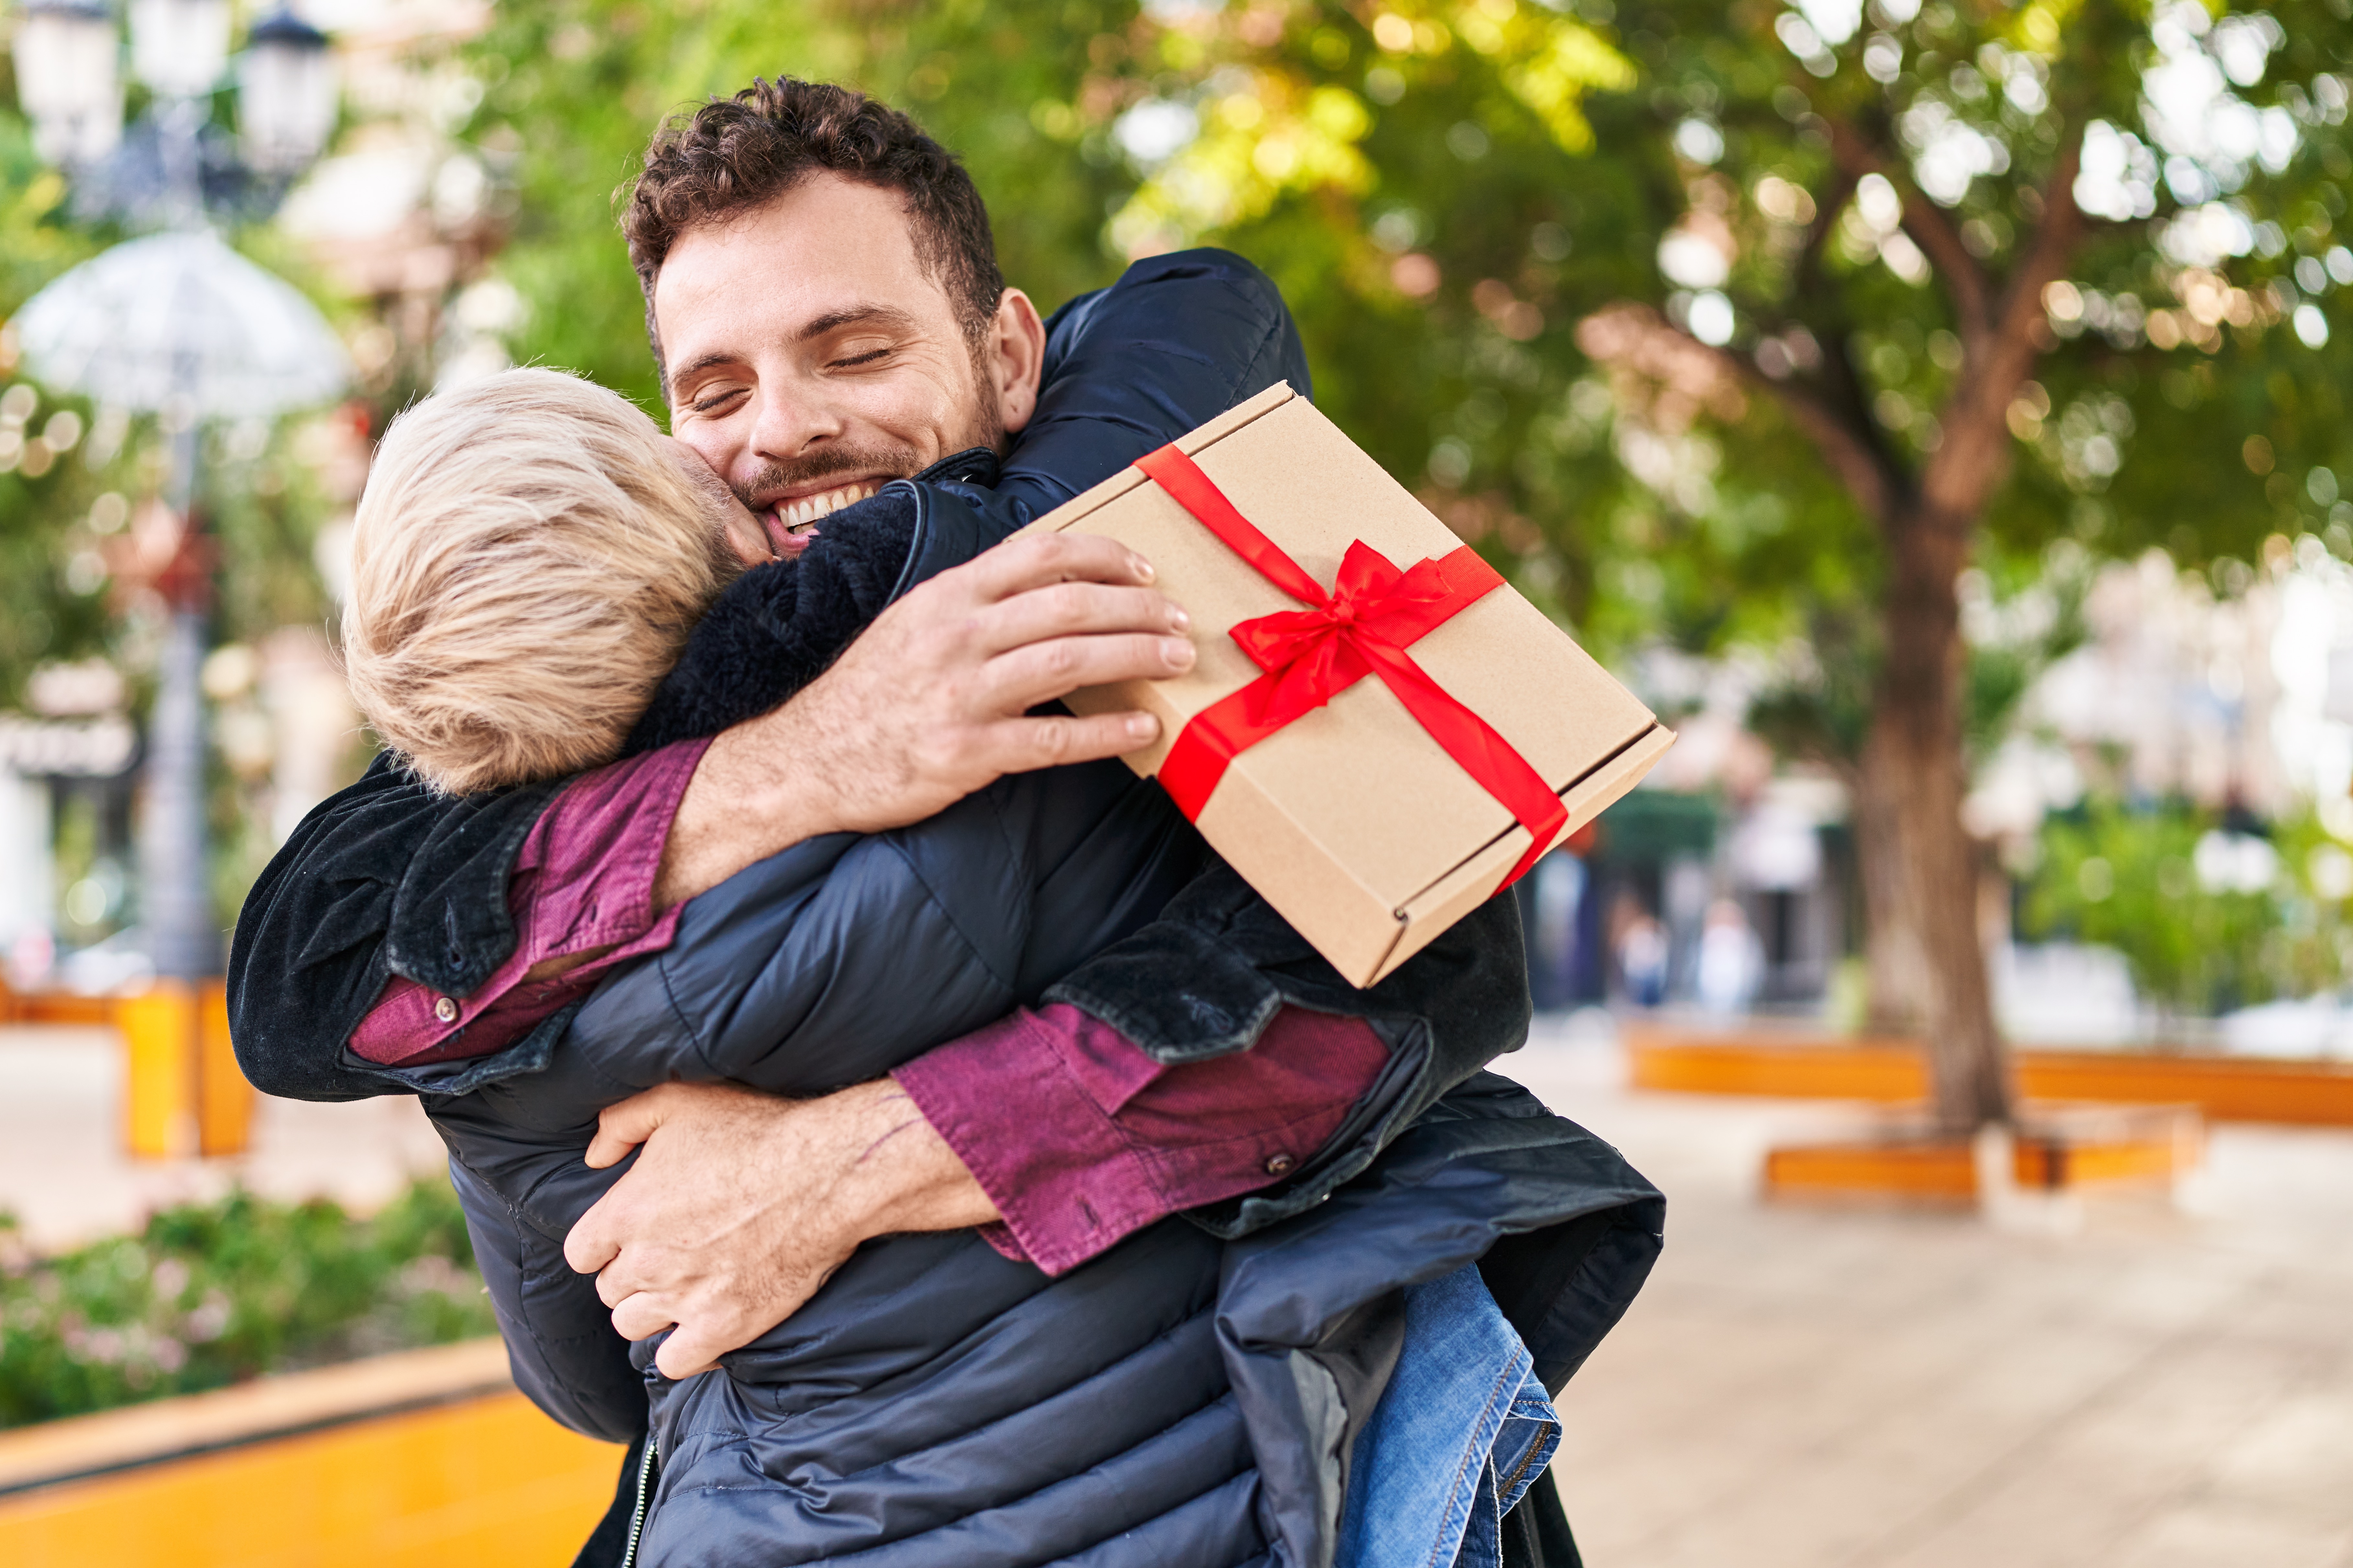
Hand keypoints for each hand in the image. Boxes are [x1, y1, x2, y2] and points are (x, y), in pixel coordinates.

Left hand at [562, 1079, 999, 1379]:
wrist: (828, 1171)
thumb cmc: (757, 1129)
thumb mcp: (680, 1099)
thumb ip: (621, 1122)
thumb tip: (594, 1157)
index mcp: (627, 1212)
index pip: (580, 1252)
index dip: (602, 1244)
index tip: (629, 1234)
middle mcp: (647, 1262)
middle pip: (610, 1291)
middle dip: (632, 1273)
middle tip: (666, 1254)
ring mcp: (686, 1298)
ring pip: (634, 1327)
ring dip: (652, 1310)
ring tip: (681, 1289)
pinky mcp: (726, 1326)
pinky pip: (675, 1363)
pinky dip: (681, 1349)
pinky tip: (700, 1325)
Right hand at [656, 531, 1194, 906]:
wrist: (807, 758)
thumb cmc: (872, 691)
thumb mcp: (915, 623)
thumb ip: (978, 603)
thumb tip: (1053, 589)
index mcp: (948, 597)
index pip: (1041, 554)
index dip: (1105, 556)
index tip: (1147, 571)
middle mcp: (956, 636)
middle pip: (1068, 605)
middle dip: (1138, 607)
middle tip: (1182, 621)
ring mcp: (959, 695)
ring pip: (1067, 662)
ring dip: (1133, 657)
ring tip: (1176, 660)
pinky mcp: (963, 753)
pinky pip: (1051, 741)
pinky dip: (1104, 735)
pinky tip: (1142, 729)